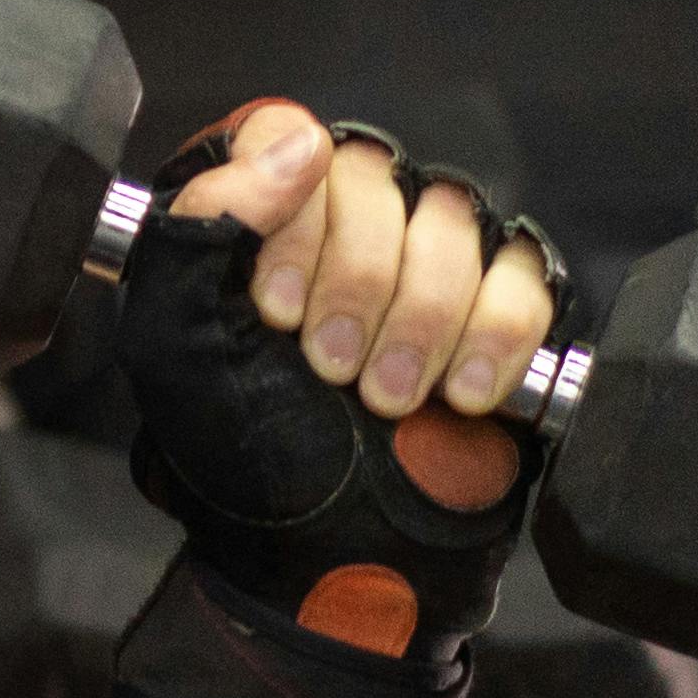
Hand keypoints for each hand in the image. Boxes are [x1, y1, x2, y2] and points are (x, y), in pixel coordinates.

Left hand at [167, 103, 555, 422]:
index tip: (276, 311)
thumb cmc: (242, 459)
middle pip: (377, 178)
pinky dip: (494, 337)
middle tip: (330, 369)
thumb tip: (295, 139)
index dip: (293, 221)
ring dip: (420, 321)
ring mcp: (426, 261)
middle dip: (357, 285)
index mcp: (254, 215)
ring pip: (453, 221)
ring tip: (386, 397)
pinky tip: (460, 395)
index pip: (287, 135)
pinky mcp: (498, 308)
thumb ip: (202, 224)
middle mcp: (342, 223)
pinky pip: (522, 276)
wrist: (328, 562)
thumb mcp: (175, 342)